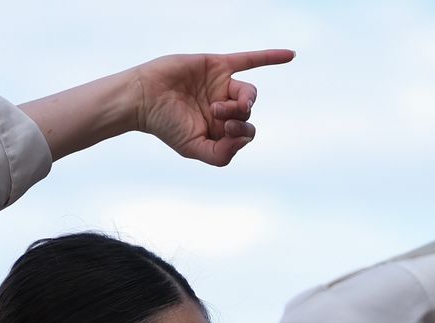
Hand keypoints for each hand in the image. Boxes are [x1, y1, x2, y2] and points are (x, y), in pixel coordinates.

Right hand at [133, 50, 294, 166]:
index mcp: (221, 128)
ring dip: (242, 100)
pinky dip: (270, 57)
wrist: (143, 99)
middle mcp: (224, 107)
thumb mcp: (194, 149)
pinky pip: (249, 60)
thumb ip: (222, 155)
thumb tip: (245, 139)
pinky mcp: (218, 65)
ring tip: (219, 105)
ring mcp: (222, 85)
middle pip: (249, 113)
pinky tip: (291, 56)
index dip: (240, 134)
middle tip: (217, 114)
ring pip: (249, 92)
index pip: (246, 133)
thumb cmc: (166, 125)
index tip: (223, 132)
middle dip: (237, 116)